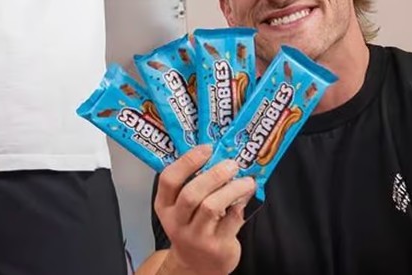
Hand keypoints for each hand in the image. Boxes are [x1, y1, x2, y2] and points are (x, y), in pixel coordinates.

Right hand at [154, 145, 256, 274]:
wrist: (198, 264)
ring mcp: (196, 236)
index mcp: (165, 206)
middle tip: (232, 164)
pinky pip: (230, 221)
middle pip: (191, 194)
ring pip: (211, 207)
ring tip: (246, 181)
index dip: (187, 161)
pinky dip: (240, 206)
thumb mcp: (182, 208)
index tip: (207, 148)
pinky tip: (245, 198)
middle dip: (213, 175)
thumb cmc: (193, 226)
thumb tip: (220, 155)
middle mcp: (177, 222)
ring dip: (231, 189)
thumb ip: (193, 184)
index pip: (169, 180)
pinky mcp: (216, 246)